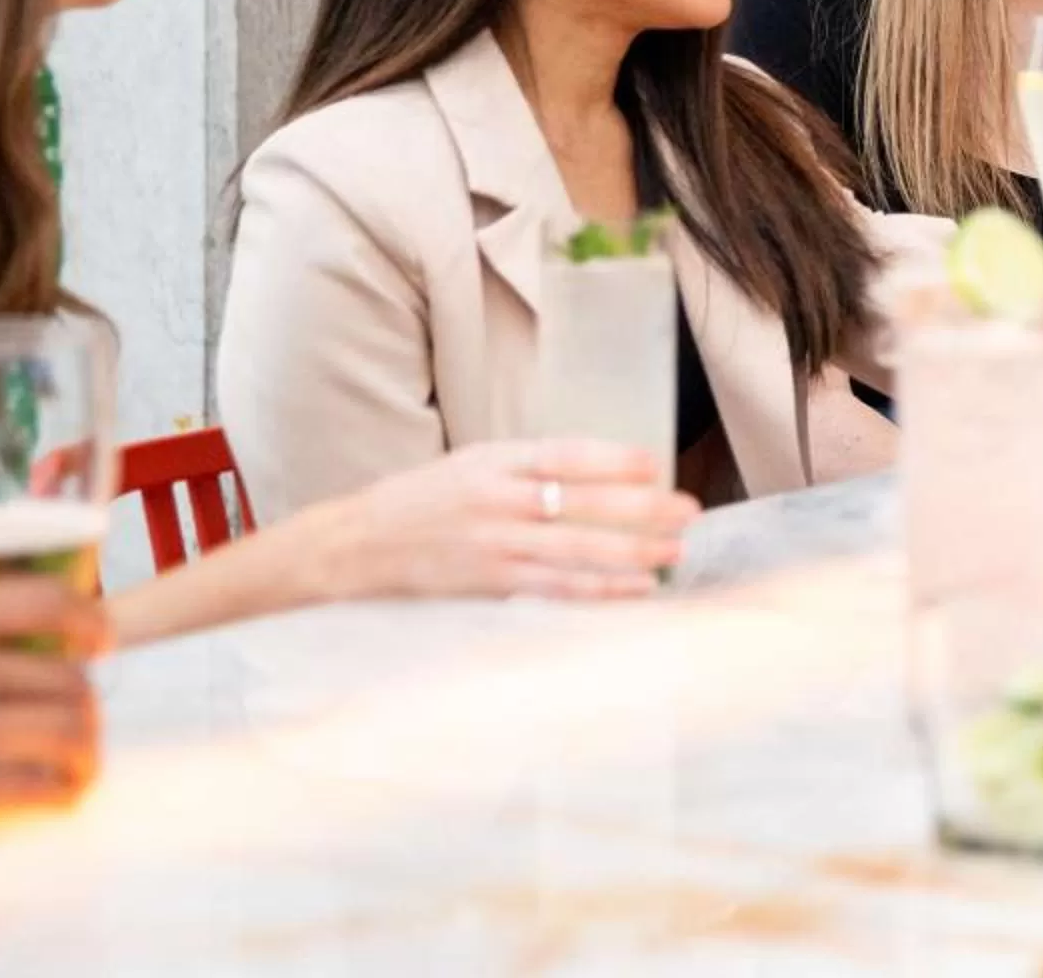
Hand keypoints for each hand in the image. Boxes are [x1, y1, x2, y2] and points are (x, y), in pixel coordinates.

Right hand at [0, 577, 106, 847]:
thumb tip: (48, 650)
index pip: (40, 601)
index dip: (89, 621)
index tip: (102, 643)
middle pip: (64, 678)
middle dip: (86, 707)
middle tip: (82, 725)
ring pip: (63, 731)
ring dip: (85, 751)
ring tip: (80, 764)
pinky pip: (31, 788)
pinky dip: (61, 792)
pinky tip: (59, 795)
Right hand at [304, 440, 700, 605]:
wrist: (354, 545)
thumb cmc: (423, 501)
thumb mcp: (472, 463)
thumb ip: (528, 466)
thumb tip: (602, 471)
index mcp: (494, 461)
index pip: (564, 454)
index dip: (613, 459)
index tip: (654, 464)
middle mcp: (496, 499)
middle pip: (582, 502)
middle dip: (642, 507)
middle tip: (688, 508)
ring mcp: (493, 544)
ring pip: (577, 548)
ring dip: (633, 550)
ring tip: (676, 549)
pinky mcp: (489, 583)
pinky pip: (557, 587)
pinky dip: (601, 588)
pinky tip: (637, 588)